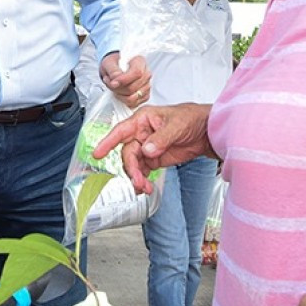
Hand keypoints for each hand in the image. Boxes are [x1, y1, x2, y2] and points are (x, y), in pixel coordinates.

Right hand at [91, 103, 213, 193]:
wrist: (207, 131)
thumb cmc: (191, 118)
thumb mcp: (177, 125)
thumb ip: (161, 138)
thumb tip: (147, 150)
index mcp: (143, 120)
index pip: (121, 131)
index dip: (108, 142)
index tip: (97, 153)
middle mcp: (141, 133)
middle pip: (128, 153)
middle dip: (131, 168)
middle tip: (137, 180)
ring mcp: (148, 147)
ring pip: (134, 164)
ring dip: (136, 176)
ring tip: (144, 187)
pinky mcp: (155, 159)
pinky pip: (143, 171)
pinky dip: (142, 180)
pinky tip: (146, 187)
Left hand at [99, 52, 151, 107]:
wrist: (115, 68)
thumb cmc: (114, 64)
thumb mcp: (108, 62)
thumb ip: (112, 70)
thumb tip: (115, 81)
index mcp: (140, 61)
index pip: (137, 72)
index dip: (124, 80)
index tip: (113, 82)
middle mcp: (146, 74)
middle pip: (133, 87)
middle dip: (117, 89)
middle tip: (109, 83)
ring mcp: (146, 85)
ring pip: (133, 98)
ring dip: (119, 95)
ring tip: (113, 87)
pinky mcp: (144, 96)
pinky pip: (133, 103)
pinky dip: (123, 100)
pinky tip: (119, 93)